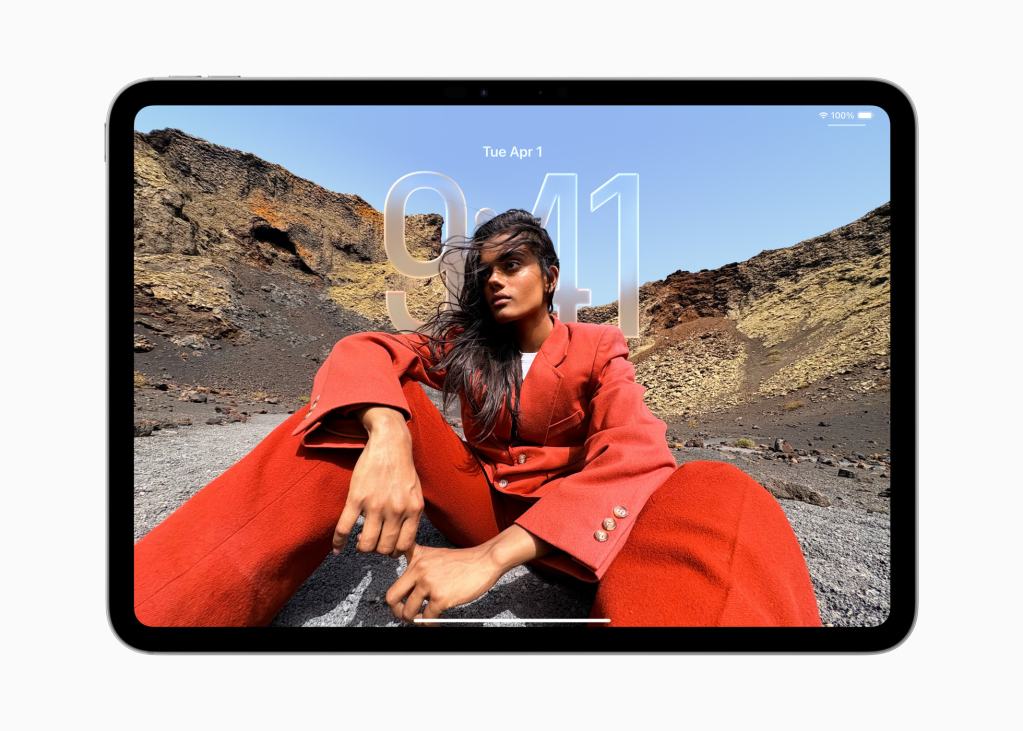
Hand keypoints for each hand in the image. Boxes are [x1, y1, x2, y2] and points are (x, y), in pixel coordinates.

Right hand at [332, 413, 422, 557]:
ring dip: (361, 547)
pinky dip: (339, 542)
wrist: (390, 444)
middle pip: (384, 548)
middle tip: (372, 542)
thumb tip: (404, 542)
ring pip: (366, 543)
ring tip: (359, 541)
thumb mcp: (416, 494)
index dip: (394, 552)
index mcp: (413, 510)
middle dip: (377, 550)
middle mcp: (396, 511)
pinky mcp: (357, 498)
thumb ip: (412, 516)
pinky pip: (345, 528)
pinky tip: (337, 548)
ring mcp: (376, 505)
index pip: (404, 546)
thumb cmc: (403, 469)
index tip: (387, 548)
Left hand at [385, 543, 504, 624]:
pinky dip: (430, 624)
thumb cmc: (464, 560)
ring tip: (422, 619)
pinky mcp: (440, 598)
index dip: (393, 588)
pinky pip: (427, 619)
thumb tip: (410, 587)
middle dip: (397, 610)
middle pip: (392, 597)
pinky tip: (435, 622)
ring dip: (414, 620)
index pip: (394, 573)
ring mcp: (429, 584)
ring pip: (408, 612)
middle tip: (405, 614)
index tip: (397, 600)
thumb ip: (420, 563)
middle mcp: (419, 570)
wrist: (485, 560)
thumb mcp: (436, 553)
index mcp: (417, 558)